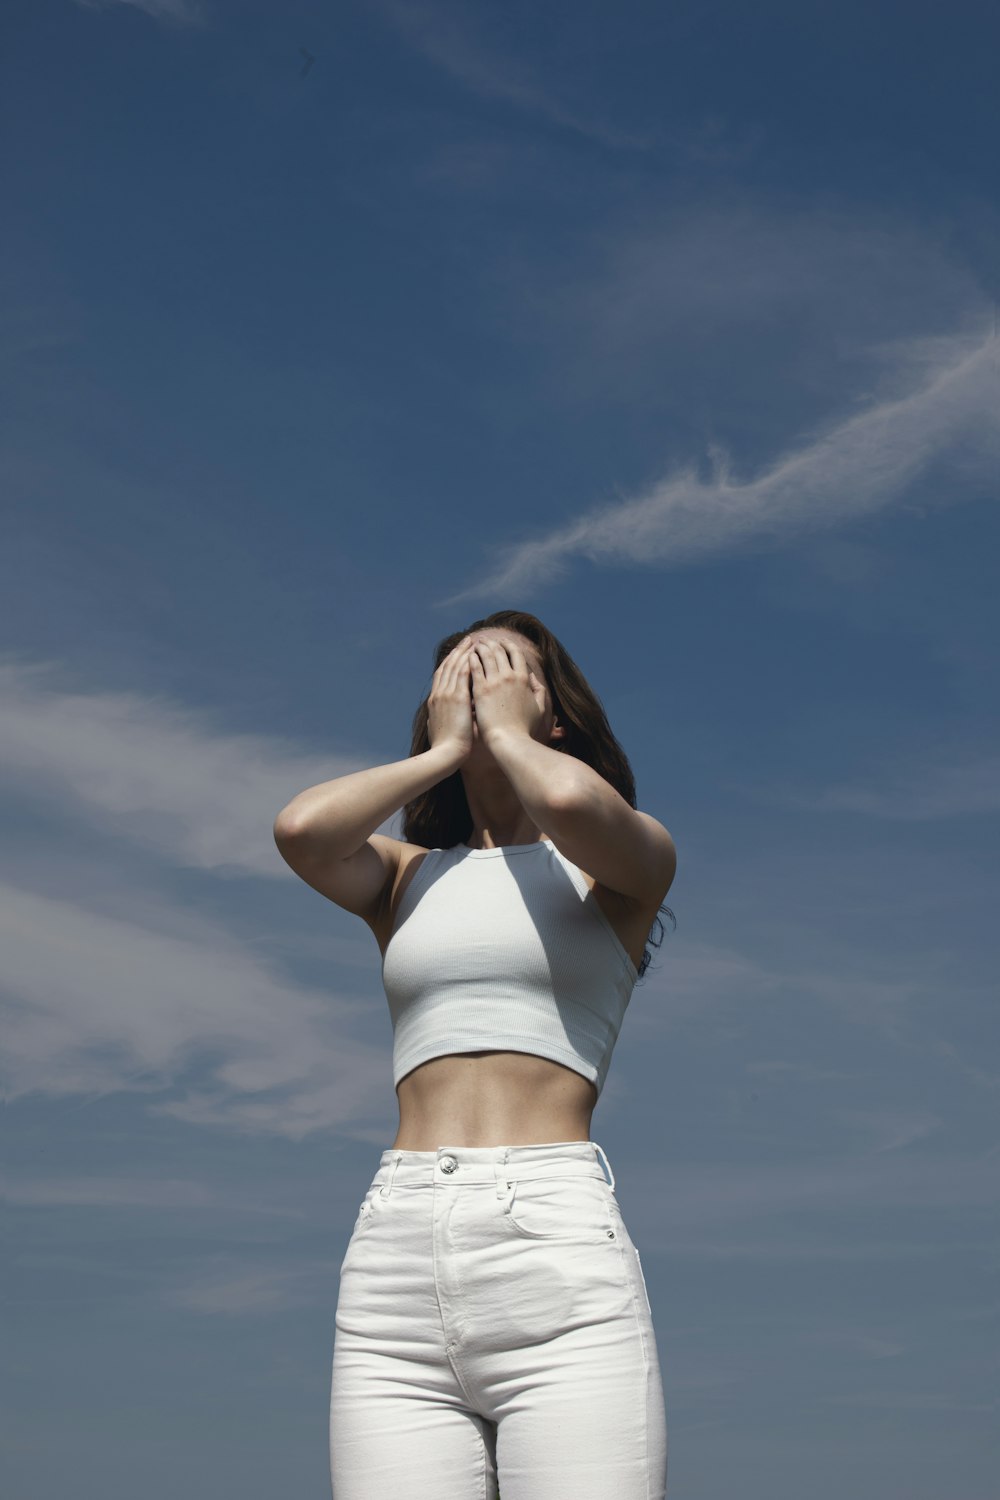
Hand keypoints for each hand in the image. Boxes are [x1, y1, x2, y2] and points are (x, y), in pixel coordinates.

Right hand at [426, 639, 475, 762]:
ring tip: (474, 641)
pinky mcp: (457, 698)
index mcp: (435, 701)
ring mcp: (447, 695)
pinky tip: (475, 653)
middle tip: (468, 640)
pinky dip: (468, 662)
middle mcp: (439, 694)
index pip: (442, 674)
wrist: (445, 755)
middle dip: (458, 652)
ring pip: (455, 666)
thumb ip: (445, 717)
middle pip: (448, 666)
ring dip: (464, 652)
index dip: (451, 661)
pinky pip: (462, 674)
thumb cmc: (447, 747)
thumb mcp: (441, 728)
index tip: (459, 653)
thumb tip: (449, 714)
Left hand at [469, 639, 546, 747]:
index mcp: (523, 678)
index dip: (508, 645)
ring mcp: (494, 682)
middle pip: (499, 651)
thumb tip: (533, 678)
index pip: (516, 653)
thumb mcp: (539, 708)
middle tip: (484, 640)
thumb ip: (539, 690)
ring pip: (486, 655)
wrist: (509, 739)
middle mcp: (509, 676)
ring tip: (474, 645)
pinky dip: (471, 659)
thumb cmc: (524, 728)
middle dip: (491, 642)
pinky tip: (467, 657)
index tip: (502, 642)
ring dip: (480, 647)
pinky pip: (475, 667)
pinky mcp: (480, 690)